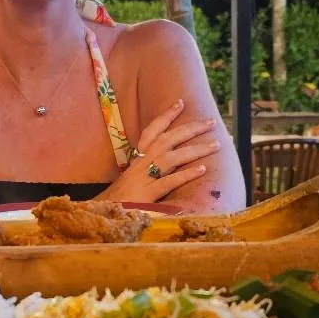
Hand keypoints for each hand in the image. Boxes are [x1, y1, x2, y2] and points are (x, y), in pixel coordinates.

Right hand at [100, 99, 220, 203]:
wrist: (103, 214)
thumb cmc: (117, 200)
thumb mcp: (132, 181)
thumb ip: (147, 173)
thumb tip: (166, 169)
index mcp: (137, 159)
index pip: (151, 131)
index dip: (166, 116)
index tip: (181, 102)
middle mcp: (140, 164)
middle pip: (167, 139)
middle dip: (190, 128)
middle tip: (211, 121)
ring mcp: (143, 178)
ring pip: (172, 157)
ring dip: (195, 149)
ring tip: (216, 144)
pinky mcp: (147, 194)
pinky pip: (169, 181)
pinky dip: (186, 174)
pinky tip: (203, 169)